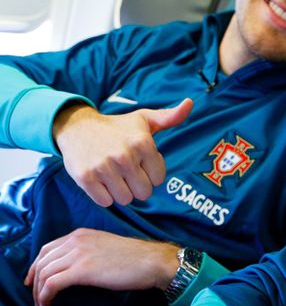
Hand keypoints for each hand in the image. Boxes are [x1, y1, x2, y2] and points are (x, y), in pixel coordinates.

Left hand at [24, 228, 180, 305]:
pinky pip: (52, 284)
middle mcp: (76, 241)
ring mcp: (78, 254)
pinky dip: (46, 297)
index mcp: (81, 234)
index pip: (47, 249)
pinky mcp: (81, 270)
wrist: (151, 261)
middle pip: (42, 261)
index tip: (34, 281)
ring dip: (39, 293)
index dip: (36, 266)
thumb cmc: (136, 258)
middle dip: (34, 282)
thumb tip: (76, 268)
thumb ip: (88, 251)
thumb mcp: (105, 246)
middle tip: (37, 298)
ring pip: (44, 274)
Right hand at [53, 98, 192, 206]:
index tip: (140, 163)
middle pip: (144, 192)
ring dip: (121, 192)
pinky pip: (105, 202)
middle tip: (127, 172)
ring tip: (114, 176)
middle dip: (137, 185)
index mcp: (143, 143)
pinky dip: (104, 196)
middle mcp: (124, 155)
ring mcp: (104, 167)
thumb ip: (170, 117)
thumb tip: (190, 103)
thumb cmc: (117, 127)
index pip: (159, 179)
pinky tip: (101, 181)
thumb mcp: (144, 119)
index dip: (150, 173)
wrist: (76, 127)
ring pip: (125, 199)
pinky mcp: (85, 177)